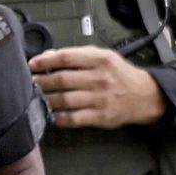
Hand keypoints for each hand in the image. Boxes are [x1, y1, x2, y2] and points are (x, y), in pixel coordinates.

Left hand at [31, 45, 164, 129]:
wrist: (145, 96)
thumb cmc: (120, 75)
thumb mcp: (103, 57)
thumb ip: (77, 55)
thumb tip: (48, 56)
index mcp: (100, 59)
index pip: (66, 58)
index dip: (45, 61)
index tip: (32, 64)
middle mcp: (99, 78)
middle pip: (62, 79)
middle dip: (41, 81)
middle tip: (30, 83)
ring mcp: (100, 99)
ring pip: (65, 99)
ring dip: (46, 99)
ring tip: (36, 98)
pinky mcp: (101, 116)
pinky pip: (74, 118)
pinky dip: (59, 118)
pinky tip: (51, 115)